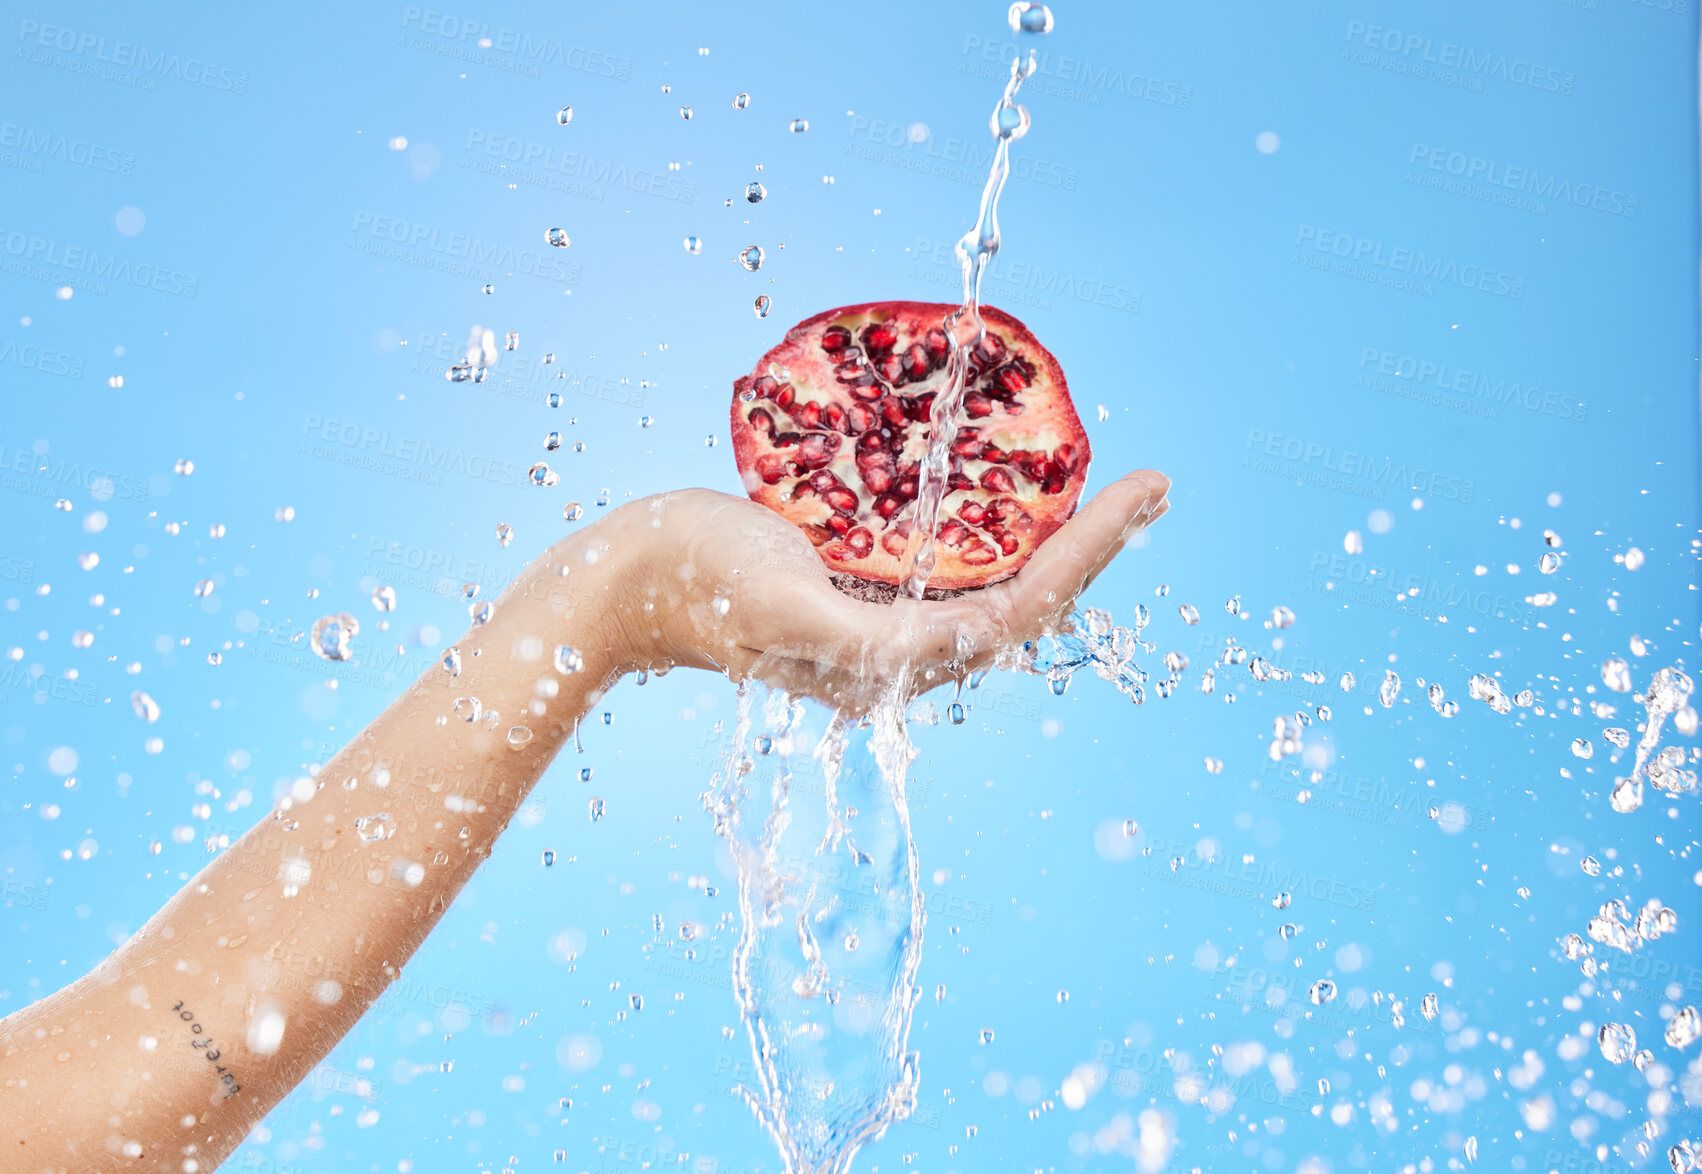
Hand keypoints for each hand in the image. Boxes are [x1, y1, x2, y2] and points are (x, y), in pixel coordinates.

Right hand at [604, 470, 1170, 708]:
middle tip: (1156, 488)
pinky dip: (1001, 525)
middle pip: (1026, 600)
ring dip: (1061, 537)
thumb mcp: (786, 606)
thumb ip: (872, 640)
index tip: (1143, 494)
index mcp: (896, 666)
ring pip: (999, 580)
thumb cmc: (699, 584)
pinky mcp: (865, 585)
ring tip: (1119, 492)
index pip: (1020, 613)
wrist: (628, 576)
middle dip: (1095, 546)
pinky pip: (954, 559)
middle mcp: (904, 650)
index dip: (1088, 557)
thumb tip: (965, 645)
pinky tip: (1025, 490)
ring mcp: (886, 617)